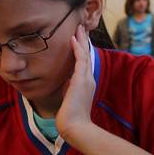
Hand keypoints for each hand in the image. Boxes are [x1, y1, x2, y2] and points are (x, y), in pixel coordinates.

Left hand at [56, 24, 96, 143]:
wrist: (75, 127)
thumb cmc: (70, 117)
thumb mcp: (69, 100)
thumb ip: (68, 89)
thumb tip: (66, 82)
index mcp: (85, 84)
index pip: (83, 63)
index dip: (81, 51)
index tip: (77, 40)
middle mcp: (88, 79)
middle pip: (86, 55)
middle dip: (83, 41)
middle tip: (80, 28)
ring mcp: (86, 79)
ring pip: (84, 54)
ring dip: (81, 40)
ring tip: (78, 28)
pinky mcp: (81, 80)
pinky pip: (80, 60)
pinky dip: (77, 48)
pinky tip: (73, 39)